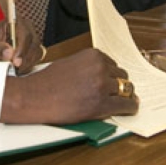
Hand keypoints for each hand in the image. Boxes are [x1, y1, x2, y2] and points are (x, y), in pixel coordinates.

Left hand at [0, 17, 43, 74]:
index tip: (15, 62)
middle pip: (33, 44)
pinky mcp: (35, 47)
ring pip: (36, 52)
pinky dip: (29, 65)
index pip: (25, 34)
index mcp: (15, 21)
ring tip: (15, 70)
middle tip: (15, 69)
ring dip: (27, 63)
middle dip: (24, 59)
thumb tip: (8, 53)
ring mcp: (32, 37)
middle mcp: (27, 27)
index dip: (22, 49)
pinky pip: (37, 57)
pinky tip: (19, 69)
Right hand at [0, 49, 138, 123]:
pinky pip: (126, 105)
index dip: (112, 75)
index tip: (112, 82)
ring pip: (126, 89)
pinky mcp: (102, 104)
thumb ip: (89, 66)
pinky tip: (130, 109)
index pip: (113, 64)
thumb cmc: (48, 82)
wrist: (35, 97)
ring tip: (122, 102)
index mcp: (93, 56)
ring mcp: (102, 86)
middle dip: (119, 85)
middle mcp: (101, 68)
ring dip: (124, 96)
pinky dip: (130, 108)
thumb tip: (103, 75)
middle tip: (115, 93)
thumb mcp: (71, 64)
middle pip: (122, 76)